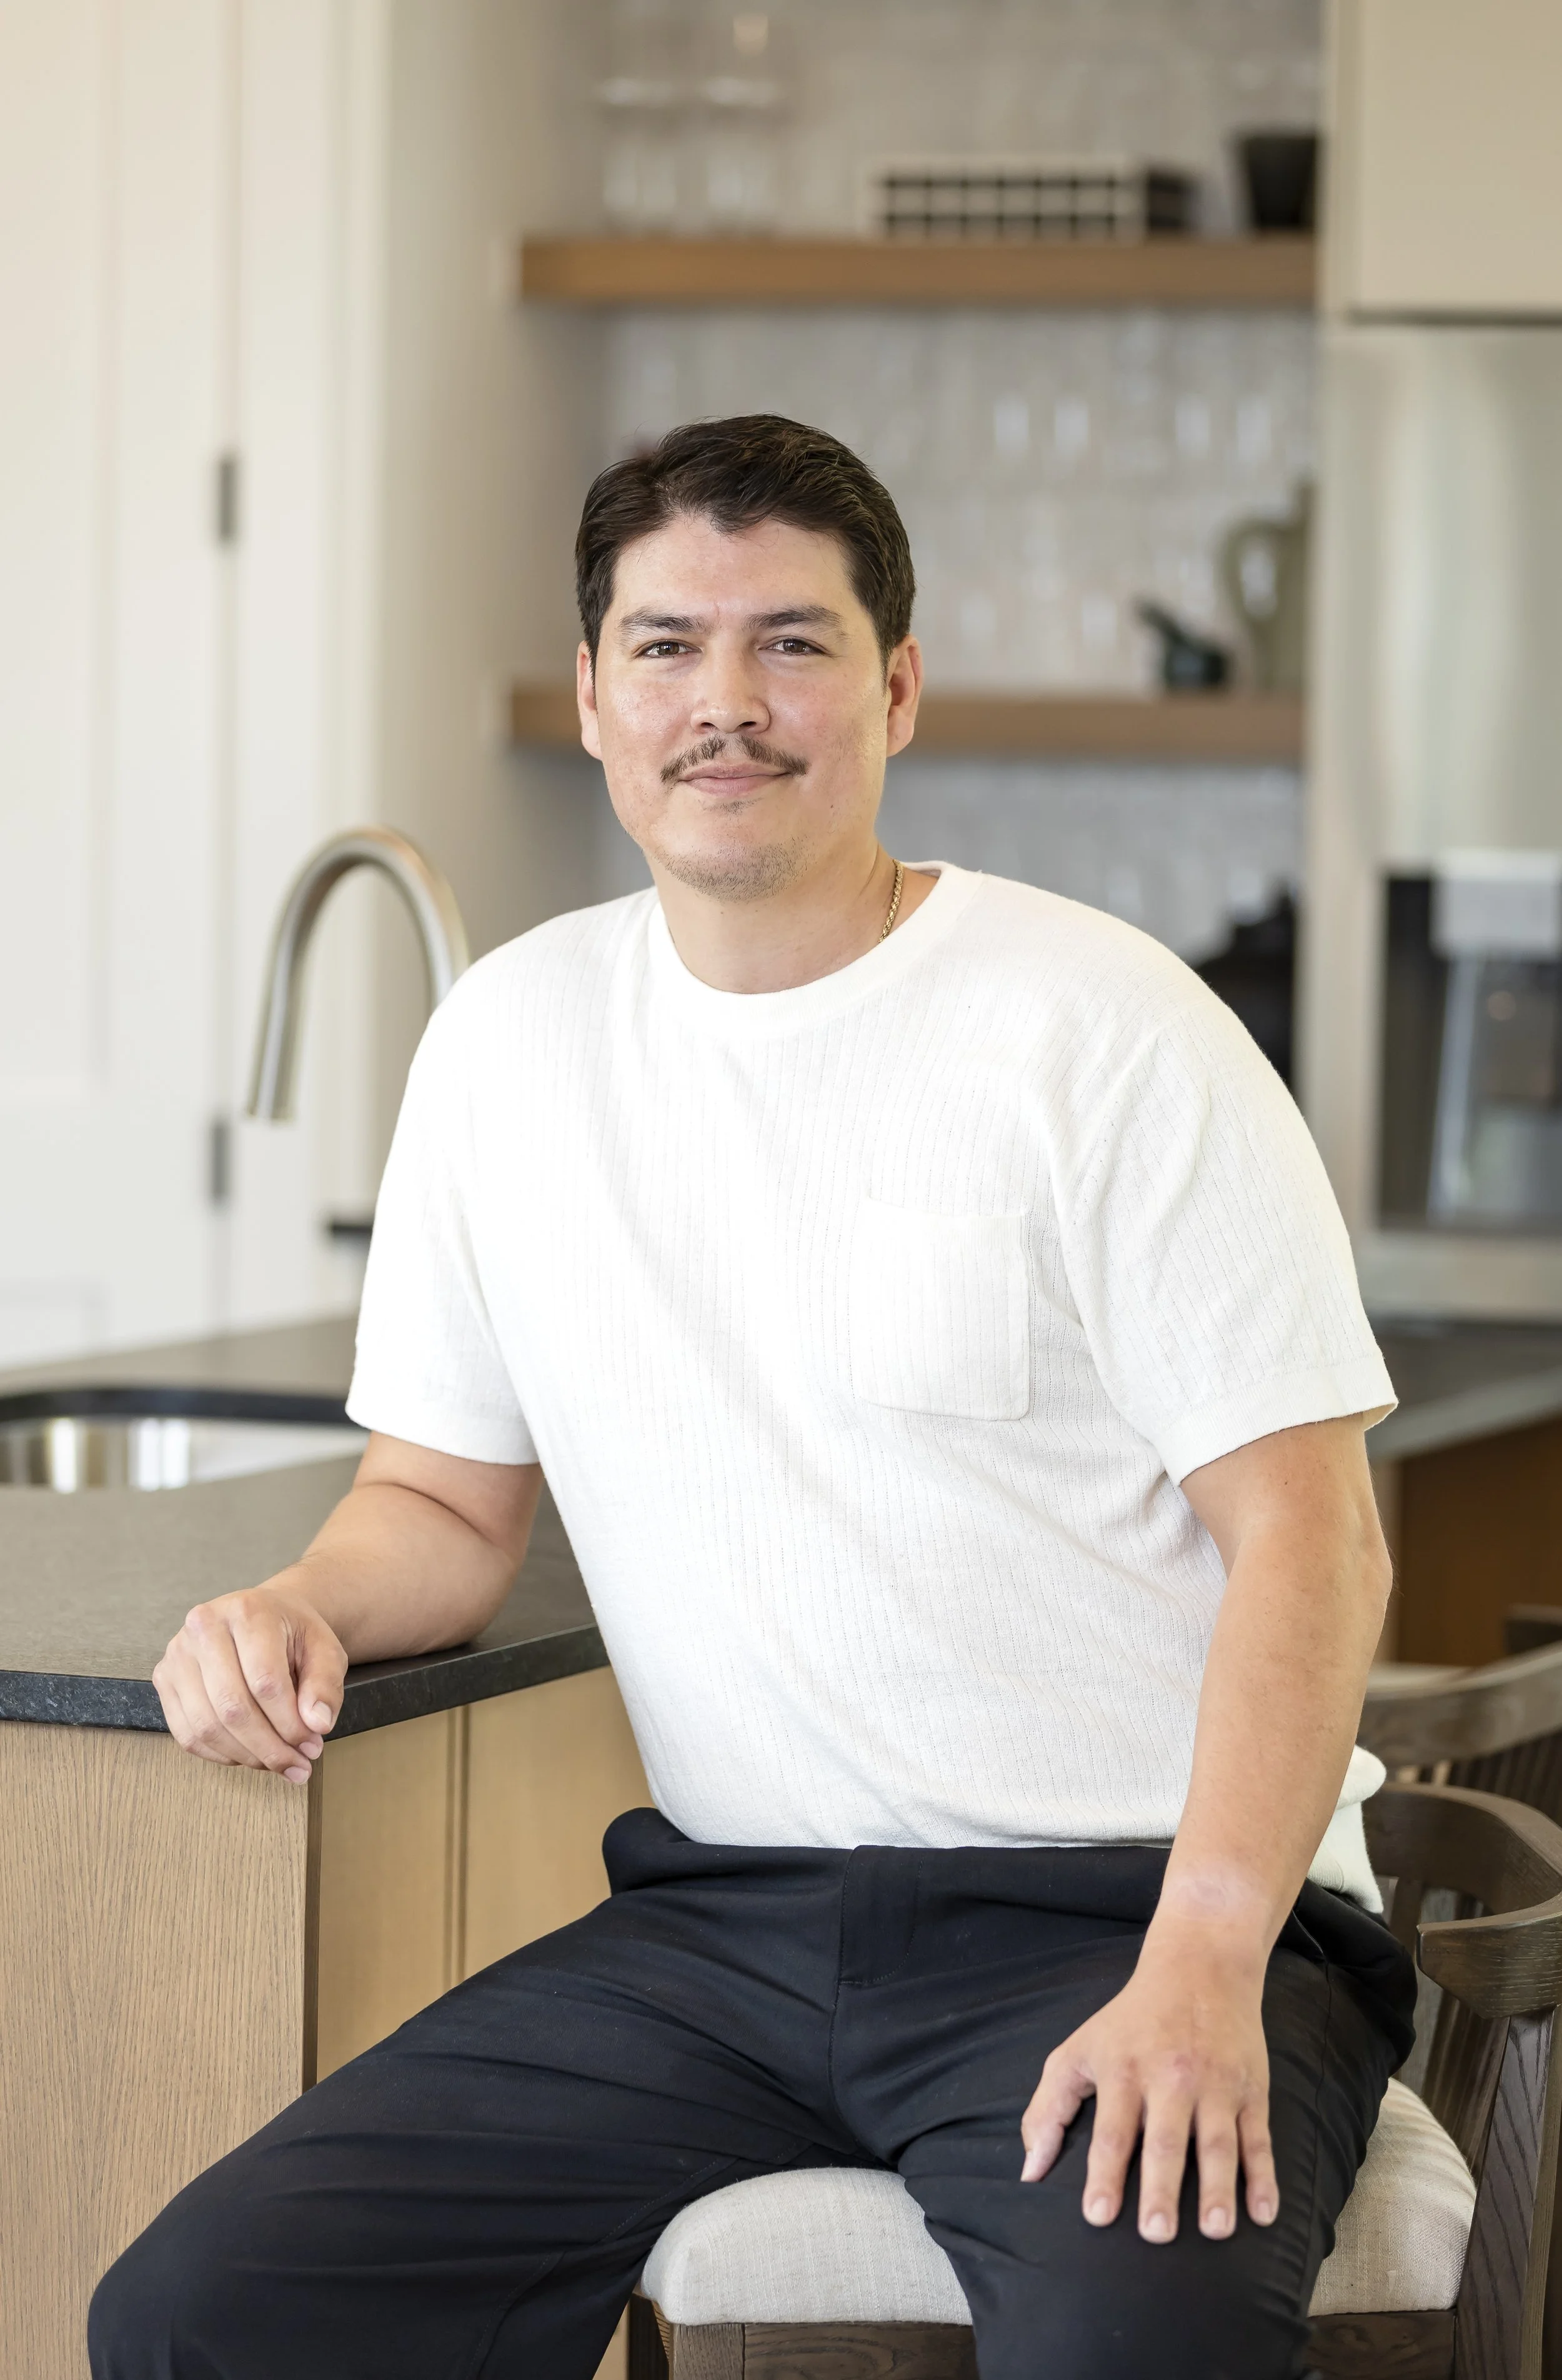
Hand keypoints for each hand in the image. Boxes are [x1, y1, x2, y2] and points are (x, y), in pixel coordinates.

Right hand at [153, 1582, 347, 1784]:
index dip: (290, 1724)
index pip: (265, 1682)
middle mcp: (204, 1627)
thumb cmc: (293, 1634)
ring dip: (246, 1756)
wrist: (264, 1616)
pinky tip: (248, 1753)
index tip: (312, 1746)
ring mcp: (178, 1654)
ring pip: (206, 1726)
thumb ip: (325, 1686)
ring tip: (276, 1761)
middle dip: (269, 1747)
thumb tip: (317, 1724)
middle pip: (232, 1708)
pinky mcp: (164, 1678)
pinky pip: (187, 1733)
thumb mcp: (325, 1651)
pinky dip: (220, 1754)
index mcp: (248, 1612)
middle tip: (297, 1764)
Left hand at [1019, 1923, 1277, 2243]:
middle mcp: (1170, 2077)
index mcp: (1124, 2071)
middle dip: (1161, 2188)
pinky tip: (1264, 2213)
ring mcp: (1215, 2083)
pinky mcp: (1251, 2087)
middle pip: (1165, 2140)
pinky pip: (1259, 2138)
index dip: (1104, 2174)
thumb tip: (1029, 2173)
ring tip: (1214, 2231)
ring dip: (1217, 2189)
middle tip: (1157, 2235)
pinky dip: (1265, 2177)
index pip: (1112, 2131)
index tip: (1098, 2216)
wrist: (1200, 1965)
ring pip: (1218, 2142)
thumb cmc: (1128, 2022)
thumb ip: (1049, 2111)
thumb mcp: (1078, 2050)